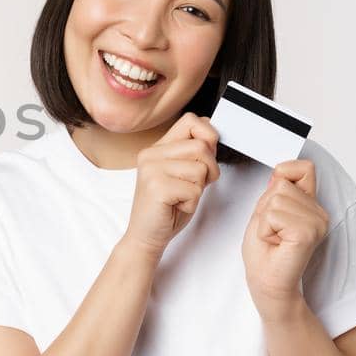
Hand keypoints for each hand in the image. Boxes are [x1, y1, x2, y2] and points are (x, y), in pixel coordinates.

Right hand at [120, 112, 219, 256]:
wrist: (146, 236)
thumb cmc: (167, 207)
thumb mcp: (184, 174)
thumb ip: (194, 152)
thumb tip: (209, 127)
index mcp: (157, 148)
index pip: (191, 120)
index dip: (208, 136)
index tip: (205, 157)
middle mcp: (150, 154)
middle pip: (201, 146)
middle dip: (209, 169)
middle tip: (193, 185)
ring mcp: (151, 169)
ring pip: (200, 168)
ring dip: (199, 188)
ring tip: (181, 196)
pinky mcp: (157, 187)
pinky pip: (194, 190)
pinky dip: (191, 203)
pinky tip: (175, 206)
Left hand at [241, 159, 330, 317]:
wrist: (267, 284)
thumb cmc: (265, 254)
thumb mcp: (264, 213)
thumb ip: (275, 191)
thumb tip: (280, 171)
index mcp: (311, 205)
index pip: (303, 168)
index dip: (283, 175)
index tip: (274, 205)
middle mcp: (319, 212)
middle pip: (281, 184)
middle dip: (265, 208)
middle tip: (271, 231)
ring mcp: (316, 222)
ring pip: (275, 198)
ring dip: (264, 220)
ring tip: (273, 238)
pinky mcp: (307, 232)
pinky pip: (273, 214)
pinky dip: (265, 229)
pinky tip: (275, 243)